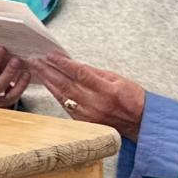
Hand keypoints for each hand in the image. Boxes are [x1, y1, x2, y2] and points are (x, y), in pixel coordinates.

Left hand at [27, 55, 146, 139]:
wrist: (141, 123)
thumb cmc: (133, 100)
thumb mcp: (118, 79)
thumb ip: (95, 73)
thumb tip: (76, 65)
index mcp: (106, 90)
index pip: (79, 73)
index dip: (63, 63)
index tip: (51, 55)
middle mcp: (95, 103)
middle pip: (66, 84)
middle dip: (48, 71)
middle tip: (36, 61)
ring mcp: (88, 115)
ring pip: (62, 96)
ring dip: (48, 82)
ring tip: (38, 71)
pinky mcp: (84, 123)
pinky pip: (66, 107)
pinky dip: (56, 95)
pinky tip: (49, 87)